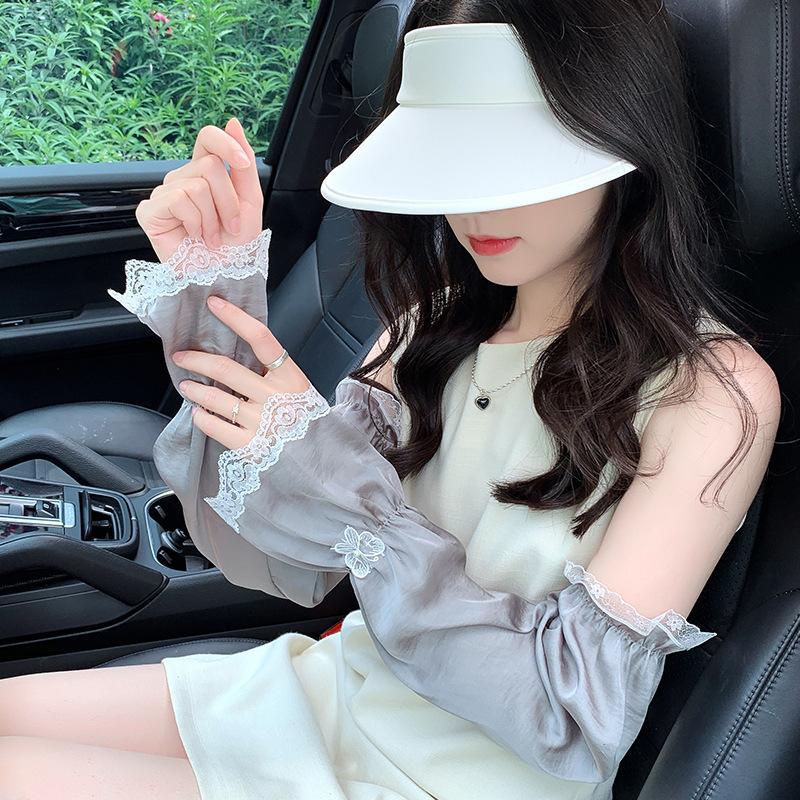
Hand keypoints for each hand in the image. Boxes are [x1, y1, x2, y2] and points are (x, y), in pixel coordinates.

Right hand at [135, 118, 263, 262]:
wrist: (223, 276)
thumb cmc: (235, 246)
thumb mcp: (249, 203)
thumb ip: (243, 165)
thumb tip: (233, 122)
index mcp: (205, 174)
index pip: (207, 138)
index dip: (226, 143)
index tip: (242, 164)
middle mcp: (182, 179)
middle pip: (210, 166)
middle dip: (228, 202)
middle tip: (227, 228)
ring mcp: (165, 194)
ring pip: (198, 185)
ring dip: (213, 218)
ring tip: (210, 236)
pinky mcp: (151, 211)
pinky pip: (179, 199)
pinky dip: (195, 222)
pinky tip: (194, 236)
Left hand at [173, 294, 317, 449]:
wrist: (321, 459)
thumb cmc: (307, 422)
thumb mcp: (300, 390)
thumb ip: (274, 374)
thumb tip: (242, 357)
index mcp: (290, 376)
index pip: (260, 338)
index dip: (235, 317)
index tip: (214, 304)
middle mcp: (275, 396)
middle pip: (226, 368)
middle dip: (197, 359)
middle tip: (182, 356)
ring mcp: (261, 421)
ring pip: (215, 398)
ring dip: (195, 389)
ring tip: (187, 387)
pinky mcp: (249, 446)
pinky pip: (213, 426)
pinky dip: (201, 417)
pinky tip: (199, 413)